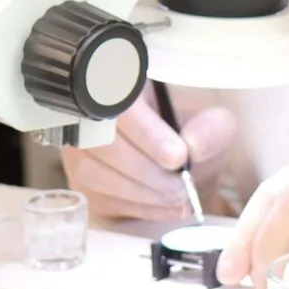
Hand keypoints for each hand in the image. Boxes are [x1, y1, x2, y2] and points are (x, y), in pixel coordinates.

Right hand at [61, 86, 236, 223]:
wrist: (179, 160)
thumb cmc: (188, 133)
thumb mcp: (210, 122)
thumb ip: (211, 127)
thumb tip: (194, 146)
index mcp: (120, 80)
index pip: (119, 103)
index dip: (146, 132)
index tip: (177, 156)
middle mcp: (87, 112)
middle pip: (103, 143)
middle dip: (148, 171)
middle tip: (183, 185)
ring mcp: (77, 149)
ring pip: (94, 173)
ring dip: (143, 193)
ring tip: (180, 197)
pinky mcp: (80, 183)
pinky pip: (100, 198)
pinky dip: (138, 207)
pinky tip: (167, 206)